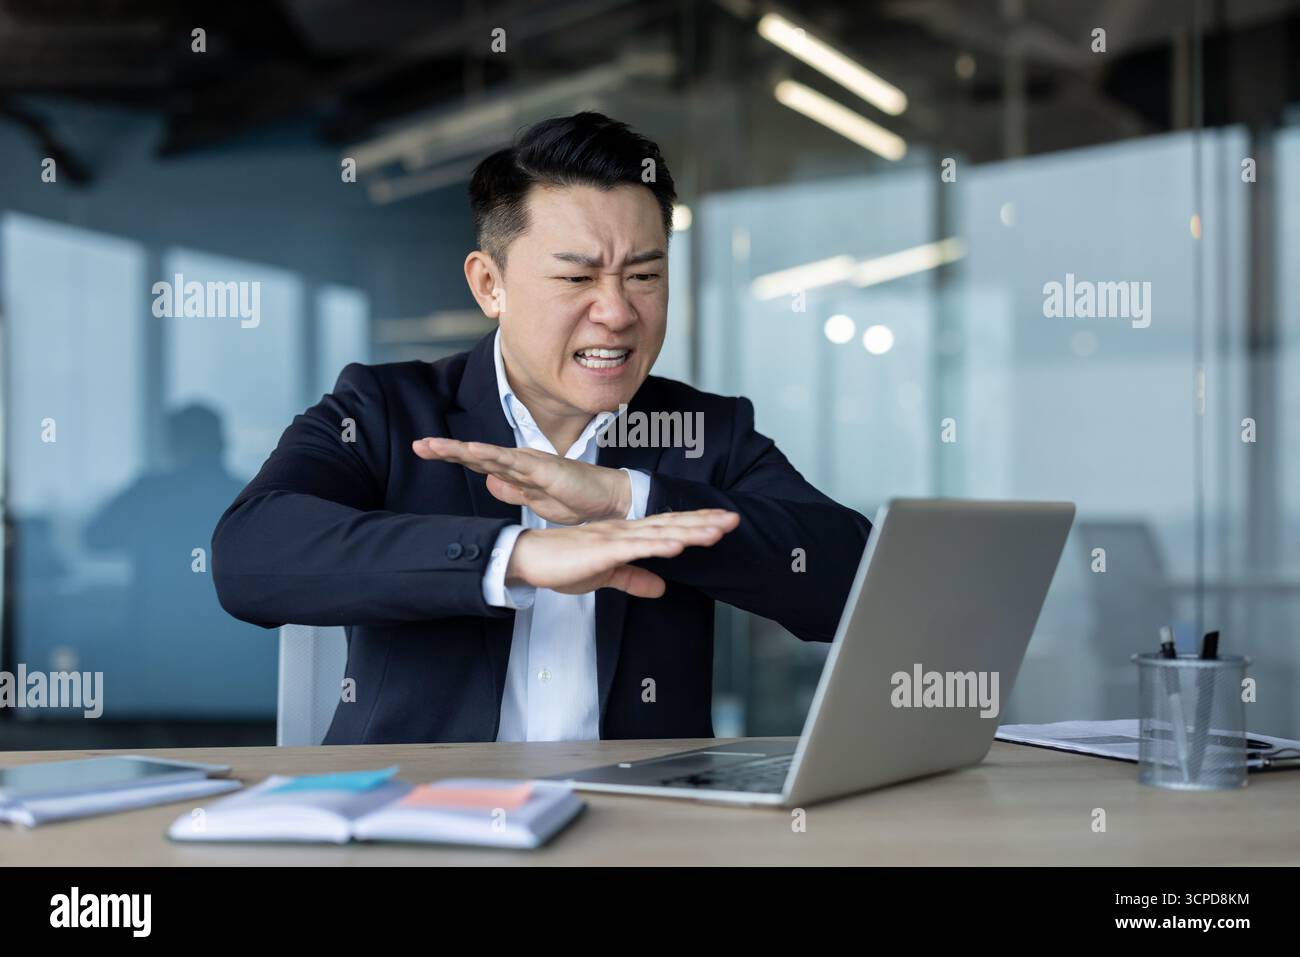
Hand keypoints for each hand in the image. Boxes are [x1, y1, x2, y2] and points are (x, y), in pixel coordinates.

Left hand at [414, 437, 629, 524]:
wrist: (608, 501)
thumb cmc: (576, 499)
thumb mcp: (535, 501)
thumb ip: (512, 490)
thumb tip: (488, 482)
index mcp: (516, 472)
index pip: (478, 463)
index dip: (452, 456)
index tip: (425, 450)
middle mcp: (520, 463)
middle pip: (477, 455)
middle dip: (447, 450)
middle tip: (419, 445)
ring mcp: (530, 464)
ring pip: (489, 455)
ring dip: (460, 450)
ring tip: (434, 446)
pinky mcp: (543, 469)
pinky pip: (513, 461)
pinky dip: (492, 454)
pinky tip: (473, 450)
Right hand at [504, 510, 739, 597]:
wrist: (529, 560)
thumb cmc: (562, 565)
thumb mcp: (606, 576)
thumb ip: (634, 579)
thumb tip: (662, 588)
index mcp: (627, 535)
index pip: (669, 526)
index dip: (697, 523)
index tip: (723, 521)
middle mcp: (625, 530)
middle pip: (672, 524)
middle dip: (705, 522)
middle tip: (735, 519)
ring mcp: (615, 538)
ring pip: (661, 533)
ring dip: (690, 530)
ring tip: (718, 530)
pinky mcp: (603, 551)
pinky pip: (636, 548)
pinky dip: (658, 545)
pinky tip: (679, 545)